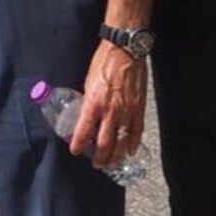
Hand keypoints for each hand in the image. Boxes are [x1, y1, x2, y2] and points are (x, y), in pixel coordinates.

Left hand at [70, 40, 147, 168]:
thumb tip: (87, 114)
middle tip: (97, 164)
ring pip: (122, 141)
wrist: (125, 51)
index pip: (83, 131)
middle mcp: (110, 111)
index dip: (78, 144)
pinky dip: (133, 143)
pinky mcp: (139, 108)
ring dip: (116, 156)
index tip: (75, 151)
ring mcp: (127, 111)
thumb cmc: (103, 63)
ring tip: (112, 164)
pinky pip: (137, 131)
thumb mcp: (88, 82)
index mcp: (94, 103)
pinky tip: (130, 151)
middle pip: (104, 143)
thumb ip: (89, 101)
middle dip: (100, 157)